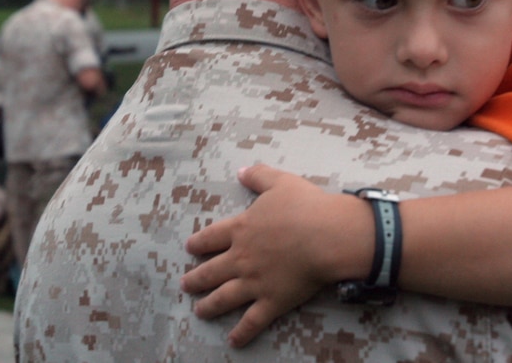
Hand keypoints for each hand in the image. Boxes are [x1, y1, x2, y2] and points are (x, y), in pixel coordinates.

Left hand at [181, 164, 368, 347]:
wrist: (326, 236)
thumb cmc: (304, 206)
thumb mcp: (279, 182)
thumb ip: (258, 176)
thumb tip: (241, 171)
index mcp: (241, 229)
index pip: (211, 237)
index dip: (198, 243)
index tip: (189, 248)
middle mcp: (241, 257)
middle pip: (210, 270)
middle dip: (195, 279)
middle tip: (185, 285)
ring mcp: (254, 282)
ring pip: (224, 297)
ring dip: (209, 306)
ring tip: (199, 312)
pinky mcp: (272, 301)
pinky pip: (252, 321)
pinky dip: (241, 332)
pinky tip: (232, 341)